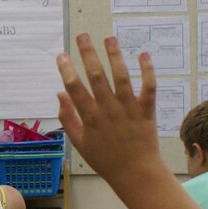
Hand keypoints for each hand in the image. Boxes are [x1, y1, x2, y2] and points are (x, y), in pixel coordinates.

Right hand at [55, 34, 157, 184]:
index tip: (61, 55)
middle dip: (88, 54)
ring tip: (109, 38)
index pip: (75, 89)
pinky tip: (143, 54)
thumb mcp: (79, 142)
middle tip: (83, 36)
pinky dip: (147, 70)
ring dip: (114, 56)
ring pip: (120, 77)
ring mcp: (128, 108)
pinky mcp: (146, 109)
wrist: (135, 172)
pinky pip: (148, 87)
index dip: (66, 70)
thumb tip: (59, 96)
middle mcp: (108, 110)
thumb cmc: (105, 159)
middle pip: (96, 77)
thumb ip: (68, 118)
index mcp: (89, 118)